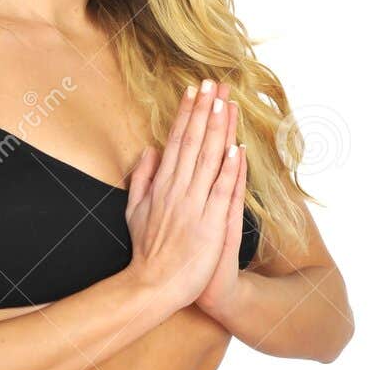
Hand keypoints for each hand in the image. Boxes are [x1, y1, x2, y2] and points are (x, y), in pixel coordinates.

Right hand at [124, 78, 243, 313]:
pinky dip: (229, 170)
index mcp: (161, 185)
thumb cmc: (147, 252)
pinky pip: (221, 192)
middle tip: (214, 83)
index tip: (195, 90)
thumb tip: (149, 150)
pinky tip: (236, 148)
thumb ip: (141, 178)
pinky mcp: (210, 225)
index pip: (176, 141)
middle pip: (193, 143)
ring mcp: (194, 206)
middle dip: (204, 111)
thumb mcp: (133, 211)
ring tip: (226, 103)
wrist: (152, 286)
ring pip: (209, 160)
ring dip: (219, 130)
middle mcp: (177, 190)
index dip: (187, 114)